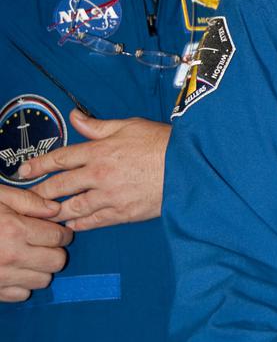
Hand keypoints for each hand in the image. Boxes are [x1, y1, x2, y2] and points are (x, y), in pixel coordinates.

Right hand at [0, 185, 72, 301]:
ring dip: (40, 269)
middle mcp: (12, 256)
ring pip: (43, 280)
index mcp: (14, 229)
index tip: (57, 230)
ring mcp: (2, 277)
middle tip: (43, 243)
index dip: (61, 232)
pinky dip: (22, 284)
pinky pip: (22, 294)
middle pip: (57, 261)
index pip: (58, 236)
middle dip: (54, 251)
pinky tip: (12, 270)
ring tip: (27, 256)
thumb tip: (54, 210)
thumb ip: (27, 200)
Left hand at [17, 109, 169, 229]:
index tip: (23, 171)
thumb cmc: (161, 143)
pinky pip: (94, 221)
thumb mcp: (128, 125)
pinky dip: (80, 223)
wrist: (187, 168)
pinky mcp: (123, 213)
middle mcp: (99, 175)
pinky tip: (72, 224)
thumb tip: (75, 118)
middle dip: (41, 192)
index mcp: (99, 151)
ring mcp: (110, 197)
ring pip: (73, 207)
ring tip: (46, 214)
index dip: (37, 165)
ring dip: (56, 211)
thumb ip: (97, 126)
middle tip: (28, 198)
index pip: (60, 159)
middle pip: (60, 186)